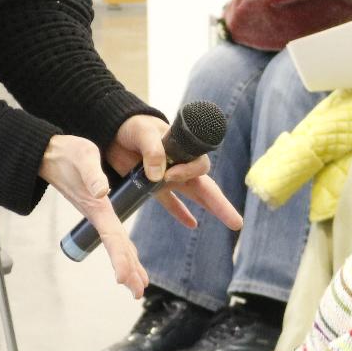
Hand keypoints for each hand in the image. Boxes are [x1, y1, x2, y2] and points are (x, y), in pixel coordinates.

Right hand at [41, 133, 146, 297]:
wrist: (50, 153)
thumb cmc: (67, 153)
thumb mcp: (83, 156)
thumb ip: (92, 173)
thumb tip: (102, 191)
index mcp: (97, 206)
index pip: (111, 237)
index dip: (118, 259)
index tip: (123, 280)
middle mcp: (98, 214)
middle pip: (116, 246)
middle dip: (128, 270)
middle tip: (138, 293)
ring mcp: (97, 213)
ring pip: (116, 243)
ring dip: (128, 264)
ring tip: (139, 285)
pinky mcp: (98, 208)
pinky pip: (113, 234)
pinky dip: (123, 250)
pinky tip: (131, 258)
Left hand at [109, 112, 241, 233]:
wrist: (114, 131)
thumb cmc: (134, 126)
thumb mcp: (144, 133)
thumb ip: (152, 151)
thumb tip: (158, 176)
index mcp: (183, 150)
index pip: (199, 165)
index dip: (189, 172)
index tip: (170, 174)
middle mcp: (180, 165)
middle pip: (206, 186)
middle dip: (221, 204)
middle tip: (237, 223)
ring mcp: (169, 178)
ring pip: (194, 196)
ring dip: (209, 209)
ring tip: (231, 224)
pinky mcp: (153, 187)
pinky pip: (171, 203)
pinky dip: (181, 213)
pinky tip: (192, 224)